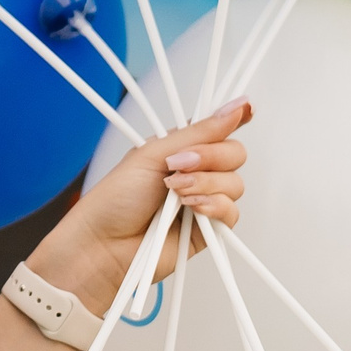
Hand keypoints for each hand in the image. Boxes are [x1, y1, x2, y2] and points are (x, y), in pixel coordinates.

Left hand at [26, 99, 250, 313]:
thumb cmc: (117, 199)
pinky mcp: (208, 229)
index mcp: (182, 148)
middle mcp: (197, 172)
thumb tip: (235, 107)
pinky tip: (191, 209)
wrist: (105, 243)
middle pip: (234, 154)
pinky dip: (213, 207)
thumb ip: (198, 133)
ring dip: (205, 184)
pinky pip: (232, 212)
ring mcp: (204, 200)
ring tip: (176, 192)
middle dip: (211, 157)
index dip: (235, 117)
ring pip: (235, 183)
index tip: (245, 110)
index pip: (218, 129)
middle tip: (179, 164)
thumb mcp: (154, 153)